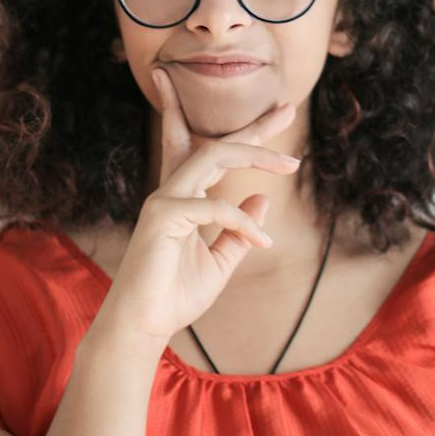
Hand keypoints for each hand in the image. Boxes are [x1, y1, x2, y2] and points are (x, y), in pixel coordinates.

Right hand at [102, 71, 301, 348]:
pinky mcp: (162, 217)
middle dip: (253, 128)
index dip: (245, 136)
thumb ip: (238, 231)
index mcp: (184, 198)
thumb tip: (262, 197)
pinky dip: (243, 222)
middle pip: (215, 145)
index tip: (279, 118)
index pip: (212, 154)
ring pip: (213, 157)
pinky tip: (262, 242)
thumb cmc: (175, 294)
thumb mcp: (220, 262)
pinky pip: (214, 207)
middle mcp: (172, 191)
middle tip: (288, 110)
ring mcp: (164, 200)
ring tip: (290, 164)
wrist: (144, 325)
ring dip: (254, 155)